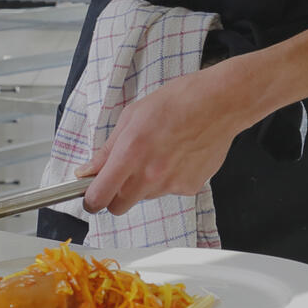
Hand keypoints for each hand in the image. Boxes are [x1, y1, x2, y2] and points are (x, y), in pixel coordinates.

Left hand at [79, 67, 261, 215]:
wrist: (220, 103)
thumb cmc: (177, 101)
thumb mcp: (132, 116)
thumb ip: (108, 149)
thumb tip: (87, 170)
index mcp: (130, 154)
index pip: (99, 197)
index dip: (91, 200)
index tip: (91, 195)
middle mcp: (149, 175)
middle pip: (119, 206)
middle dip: (116, 195)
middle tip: (125, 174)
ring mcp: (171, 184)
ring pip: (146, 196)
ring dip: (145, 183)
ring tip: (160, 153)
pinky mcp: (190, 187)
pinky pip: (170, 190)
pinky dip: (170, 179)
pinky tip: (179, 155)